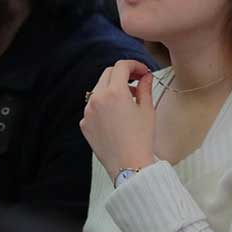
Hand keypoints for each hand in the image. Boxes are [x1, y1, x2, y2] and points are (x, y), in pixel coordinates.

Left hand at [80, 60, 155, 179]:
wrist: (129, 165)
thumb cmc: (140, 139)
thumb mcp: (147, 110)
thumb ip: (145, 88)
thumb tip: (146, 77)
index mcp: (114, 92)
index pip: (121, 66)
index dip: (134, 65)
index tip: (143, 72)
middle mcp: (97, 98)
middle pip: (108, 74)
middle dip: (123, 75)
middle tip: (137, 82)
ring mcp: (88, 111)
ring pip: (99, 90)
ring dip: (112, 89)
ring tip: (128, 100)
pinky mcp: (85, 123)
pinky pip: (93, 107)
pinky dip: (104, 105)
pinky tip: (117, 116)